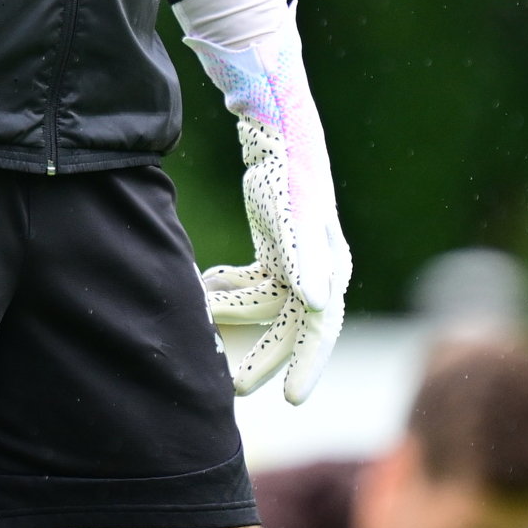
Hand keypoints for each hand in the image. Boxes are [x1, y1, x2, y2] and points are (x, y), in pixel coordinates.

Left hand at [173, 0, 349, 402]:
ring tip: (202, 310)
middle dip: (262, 354)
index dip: (308, 365)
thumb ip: (302, 261)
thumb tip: (315, 307)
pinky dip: (229, 286)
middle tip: (232, 385)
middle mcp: (317, 266)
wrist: (274, 125)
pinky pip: (253, 280)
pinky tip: (207, 281)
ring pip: (265, 303)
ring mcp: (296, 255)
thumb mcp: (289, 217)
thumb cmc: (286, 170)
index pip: (320, 329)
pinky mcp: (275, 241)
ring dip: (234, 310)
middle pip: (288, 325)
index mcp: (326, 266)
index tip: (293, 401)